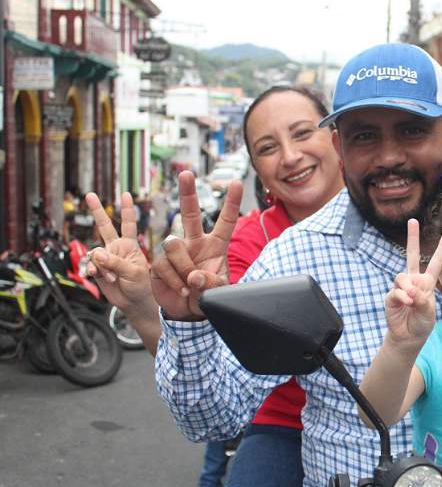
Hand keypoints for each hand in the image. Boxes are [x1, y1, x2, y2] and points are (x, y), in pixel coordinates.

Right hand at [86, 191, 153, 315]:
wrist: (133, 302)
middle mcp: (116, 248)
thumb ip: (115, 262)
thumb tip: (96, 253)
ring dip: (100, 265)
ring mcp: (105, 258)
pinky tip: (95, 275)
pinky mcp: (97, 269)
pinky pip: (89, 265)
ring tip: (112, 277)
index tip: (126, 194)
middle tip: (89, 194)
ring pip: (94, 253)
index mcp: (130, 245)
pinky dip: (92, 270)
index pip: (129, 224)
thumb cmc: (141, 286)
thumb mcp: (133, 272)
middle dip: (97, 210)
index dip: (127, 209)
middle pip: (105, 226)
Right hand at [150, 171, 241, 320]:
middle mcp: (194, 242)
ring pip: (174, 245)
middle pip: (190, 213)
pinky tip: (180, 289)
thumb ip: (211, 284)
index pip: (226, 221)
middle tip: (187, 173)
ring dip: (183, 268)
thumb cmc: (207, 297)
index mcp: (216, 245)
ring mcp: (176, 251)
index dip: (231, 203)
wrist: (187, 313)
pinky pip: (164, 265)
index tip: (236, 183)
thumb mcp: (218, 293)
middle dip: (188, 193)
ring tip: (190, 286)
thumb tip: (195, 275)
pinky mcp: (159, 262)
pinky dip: (173, 280)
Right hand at [384, 219, 441, 354]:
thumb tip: (410, 290)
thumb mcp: (429, 311)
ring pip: (402, 276)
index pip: (436, 263)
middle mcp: (414, 281)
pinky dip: (402, 296)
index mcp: (427, 283)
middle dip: (412, 238)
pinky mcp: (391, 297)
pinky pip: (396, 291)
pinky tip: (407, 302)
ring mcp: (402, 287)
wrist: (409, 336)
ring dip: (407, 287)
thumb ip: (422, 299)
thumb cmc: (422, 323)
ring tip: (411, 300)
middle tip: (412, 221)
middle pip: (412, 255)